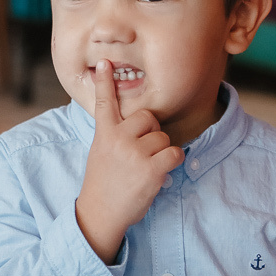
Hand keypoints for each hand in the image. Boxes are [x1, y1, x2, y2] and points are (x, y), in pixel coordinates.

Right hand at [75, 60, 184, 262]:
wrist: (100, 212)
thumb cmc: (104, 183)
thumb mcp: (100, 152)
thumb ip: (113, 135)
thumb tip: (133, 123)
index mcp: (104, 133)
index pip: (105, 102)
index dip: (104, 82)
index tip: (105, 63)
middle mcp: (118, 139)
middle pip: (148, 117)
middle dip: (151, 132)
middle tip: (141, 153)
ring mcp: (134, 153)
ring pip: (163, 137)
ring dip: (161, 152)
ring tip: (146, 168)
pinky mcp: (151, 169)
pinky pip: (175, 153)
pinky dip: (173, 162)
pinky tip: (160, 172)